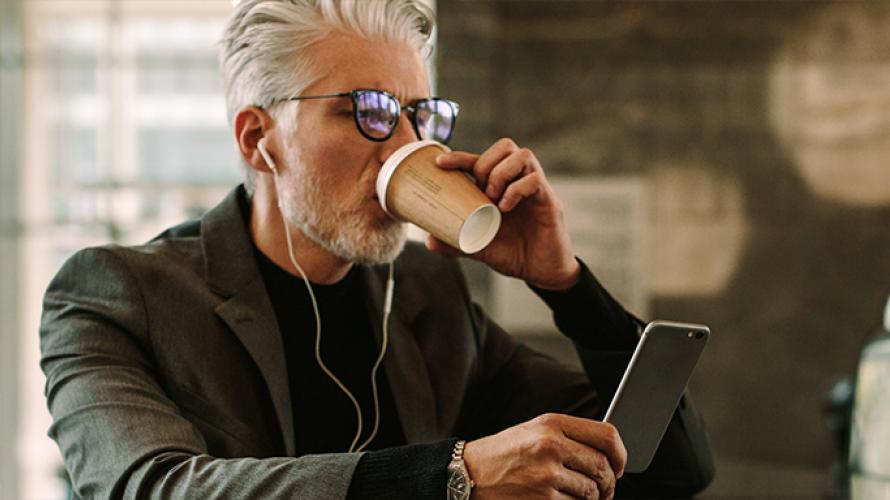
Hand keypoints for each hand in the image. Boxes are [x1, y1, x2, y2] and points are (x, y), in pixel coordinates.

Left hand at [429, 138, 580, 290]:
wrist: (541, 272)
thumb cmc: (513, 253)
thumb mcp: (480, 248)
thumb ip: (456, 243)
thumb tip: (429, 241)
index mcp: (499, 187)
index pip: (480, 160)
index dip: (459, 157)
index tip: (440, 163)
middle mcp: (518, 181)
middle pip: (505, 146)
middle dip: (486, 164)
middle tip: (480, 191)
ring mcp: (535, 188)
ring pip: (523, 155)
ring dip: (502, 173)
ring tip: (493, 198)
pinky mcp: (549, 200)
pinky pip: (536, 179)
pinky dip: (517, 189)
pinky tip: (506, 207)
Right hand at [463, 413, 626, 499]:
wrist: (467, 475)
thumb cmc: (503, 454)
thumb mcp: (533, 431)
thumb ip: (568, 436)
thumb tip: (606, 453)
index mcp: (552, 424)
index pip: (607, 435)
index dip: (621, 454)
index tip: (620, 466)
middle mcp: (551, 445)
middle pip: (602, 467)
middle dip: (609, 483)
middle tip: (604, 490)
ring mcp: (547, 474)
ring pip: (592, 492)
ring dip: (592, 499)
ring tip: (579, 497)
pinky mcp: (542, 499)